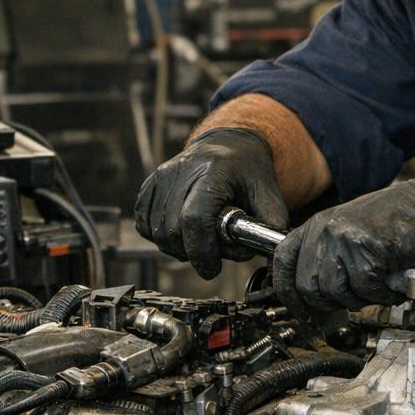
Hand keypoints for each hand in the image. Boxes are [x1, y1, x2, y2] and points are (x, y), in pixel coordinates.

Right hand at [135, 127, 288, 277]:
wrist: (227, 145)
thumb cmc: (248, 170)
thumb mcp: (269, 192)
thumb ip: (270, 222)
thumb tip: (264, 252)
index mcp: (213, 172)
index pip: (195, 218)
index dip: (202, 250)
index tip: (212, 269)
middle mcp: (181, 171)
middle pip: (174, 229)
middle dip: (193, 252)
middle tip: (213, 252)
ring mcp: (161, 177)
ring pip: (157, 231)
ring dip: (177, 247)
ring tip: (199, 241)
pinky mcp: (150, 184)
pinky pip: (144, 223)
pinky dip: (159, 237)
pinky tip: (180, 233)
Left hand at [272, 159, 414, 310]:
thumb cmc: (400, 221)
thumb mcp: (353, 231)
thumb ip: (329, 255)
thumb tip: (312, 293)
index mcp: (318, 225)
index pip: (283, 262)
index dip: (287, 292)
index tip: (298, 309)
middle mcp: (326, 230)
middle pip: (309, 287)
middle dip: (332, 303)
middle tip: (356, 298)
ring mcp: (345, 239)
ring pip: (338, 292)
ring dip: (362, 298)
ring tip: (379, 285)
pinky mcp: (368, 249)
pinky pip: (367, 289)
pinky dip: (383, 294)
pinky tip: (393, 281)